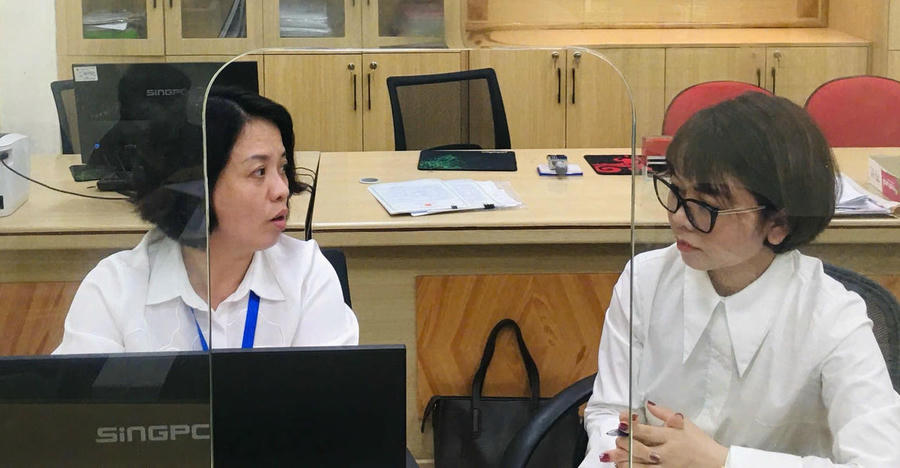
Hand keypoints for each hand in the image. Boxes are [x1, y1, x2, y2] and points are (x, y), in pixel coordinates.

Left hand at [600, 403, 728, 467]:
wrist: (714, 463)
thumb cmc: (698, 442)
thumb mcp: (685, 423)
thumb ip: (665, 414)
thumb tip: (648, 405)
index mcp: (670, 436)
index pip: (646, 432)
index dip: (630, 427)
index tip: (620, 422)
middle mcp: (665, 453)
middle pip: (639, 449)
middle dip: (624, 443)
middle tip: (616, 438)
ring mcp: (665, 466)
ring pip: (639, 465)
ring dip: (623, 460)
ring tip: (611, 455)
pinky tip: (623, 466)